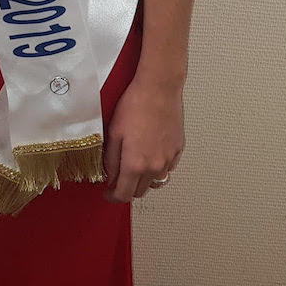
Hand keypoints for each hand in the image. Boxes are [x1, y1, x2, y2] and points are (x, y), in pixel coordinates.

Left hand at [102, 74, 184, 202]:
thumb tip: (109, 177)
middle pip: (140, 191)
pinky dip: (158, 167)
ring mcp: (169, 159)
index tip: (108, 192)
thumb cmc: (135, 105)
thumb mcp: (114, 132)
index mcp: (135, 165)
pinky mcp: (178, 150)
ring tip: (135, 165)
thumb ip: (111, 160)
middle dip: (127, 188)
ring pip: (155, 182)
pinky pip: (168, 168)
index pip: (123, 194)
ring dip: (144, 179)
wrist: (159, 88)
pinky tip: (151, 153)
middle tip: (118, 177)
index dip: (112, 196)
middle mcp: (154, 167)